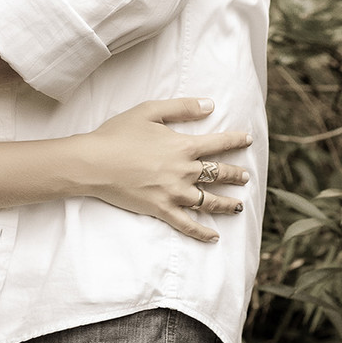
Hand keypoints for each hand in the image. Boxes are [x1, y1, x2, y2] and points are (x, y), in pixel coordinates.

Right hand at [82, 97, 251, 241]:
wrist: (94, 162)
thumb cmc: (118, 133)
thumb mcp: (149, 111)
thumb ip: (181, 108)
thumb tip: (210, 105)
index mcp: (183, 146)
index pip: (217, 144)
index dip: (235, 140)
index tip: (247, 139)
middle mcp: (184, 171)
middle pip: (218, 174)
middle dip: (235, 175)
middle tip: (246, 176)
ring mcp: (174, 193)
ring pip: (209, 201)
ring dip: (227, 203)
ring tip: (238, 206)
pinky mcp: (161, 209)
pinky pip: (187, 224)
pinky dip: (202, 232)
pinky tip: (214, 237)